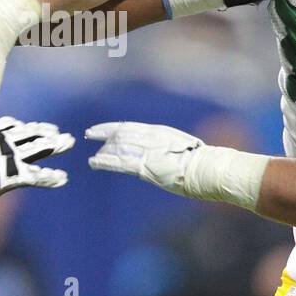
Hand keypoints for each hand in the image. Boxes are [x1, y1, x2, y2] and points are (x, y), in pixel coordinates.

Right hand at [0, 116, 74, 207]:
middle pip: (31, 135)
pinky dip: (51, 178)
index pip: (14, 126)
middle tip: (63, 134)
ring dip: (55, 146)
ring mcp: (12, 157)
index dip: (30, 126)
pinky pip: (37, 177)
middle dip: (48, 133)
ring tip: (69, 143)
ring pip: (38, 149)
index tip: (42, 126)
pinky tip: (63, 178)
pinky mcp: (16, 174)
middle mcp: (5, 142)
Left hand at [86, 122, 204, 196]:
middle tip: (90, 134)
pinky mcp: (144, 166)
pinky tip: (94, 163)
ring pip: (117, 147)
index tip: (101, 128)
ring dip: (103, 152)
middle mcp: (149, 137)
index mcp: (158, 132)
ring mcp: (146, 151)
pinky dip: (104, 162)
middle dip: (103, 134)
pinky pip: (119, 163)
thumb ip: (166, 146)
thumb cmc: (199, 161)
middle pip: (120, 134)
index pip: (129, 127)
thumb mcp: (181, 146)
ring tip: (93, 157)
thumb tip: (161, 151)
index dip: (113, 127)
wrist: (205, 168)